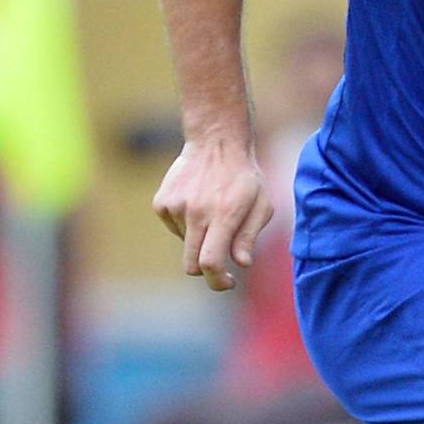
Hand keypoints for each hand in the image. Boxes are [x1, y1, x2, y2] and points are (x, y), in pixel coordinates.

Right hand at [153, 139, 273, 291]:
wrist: (216, 142)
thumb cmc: (244, 177)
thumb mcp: (262, 205)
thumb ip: (249, 236)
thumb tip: (241, 263)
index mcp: (223, 215)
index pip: (210, 262)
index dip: (217, 281)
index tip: (227, 281)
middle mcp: (196, 212)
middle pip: (191, 264)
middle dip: (206, 270)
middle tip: (220, 263)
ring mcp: (175, 207)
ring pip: (185, 244)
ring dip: (199, 239)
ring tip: (212, 212)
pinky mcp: (161, 202)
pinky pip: (174, 228)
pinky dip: (186, 226)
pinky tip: (197, 204)